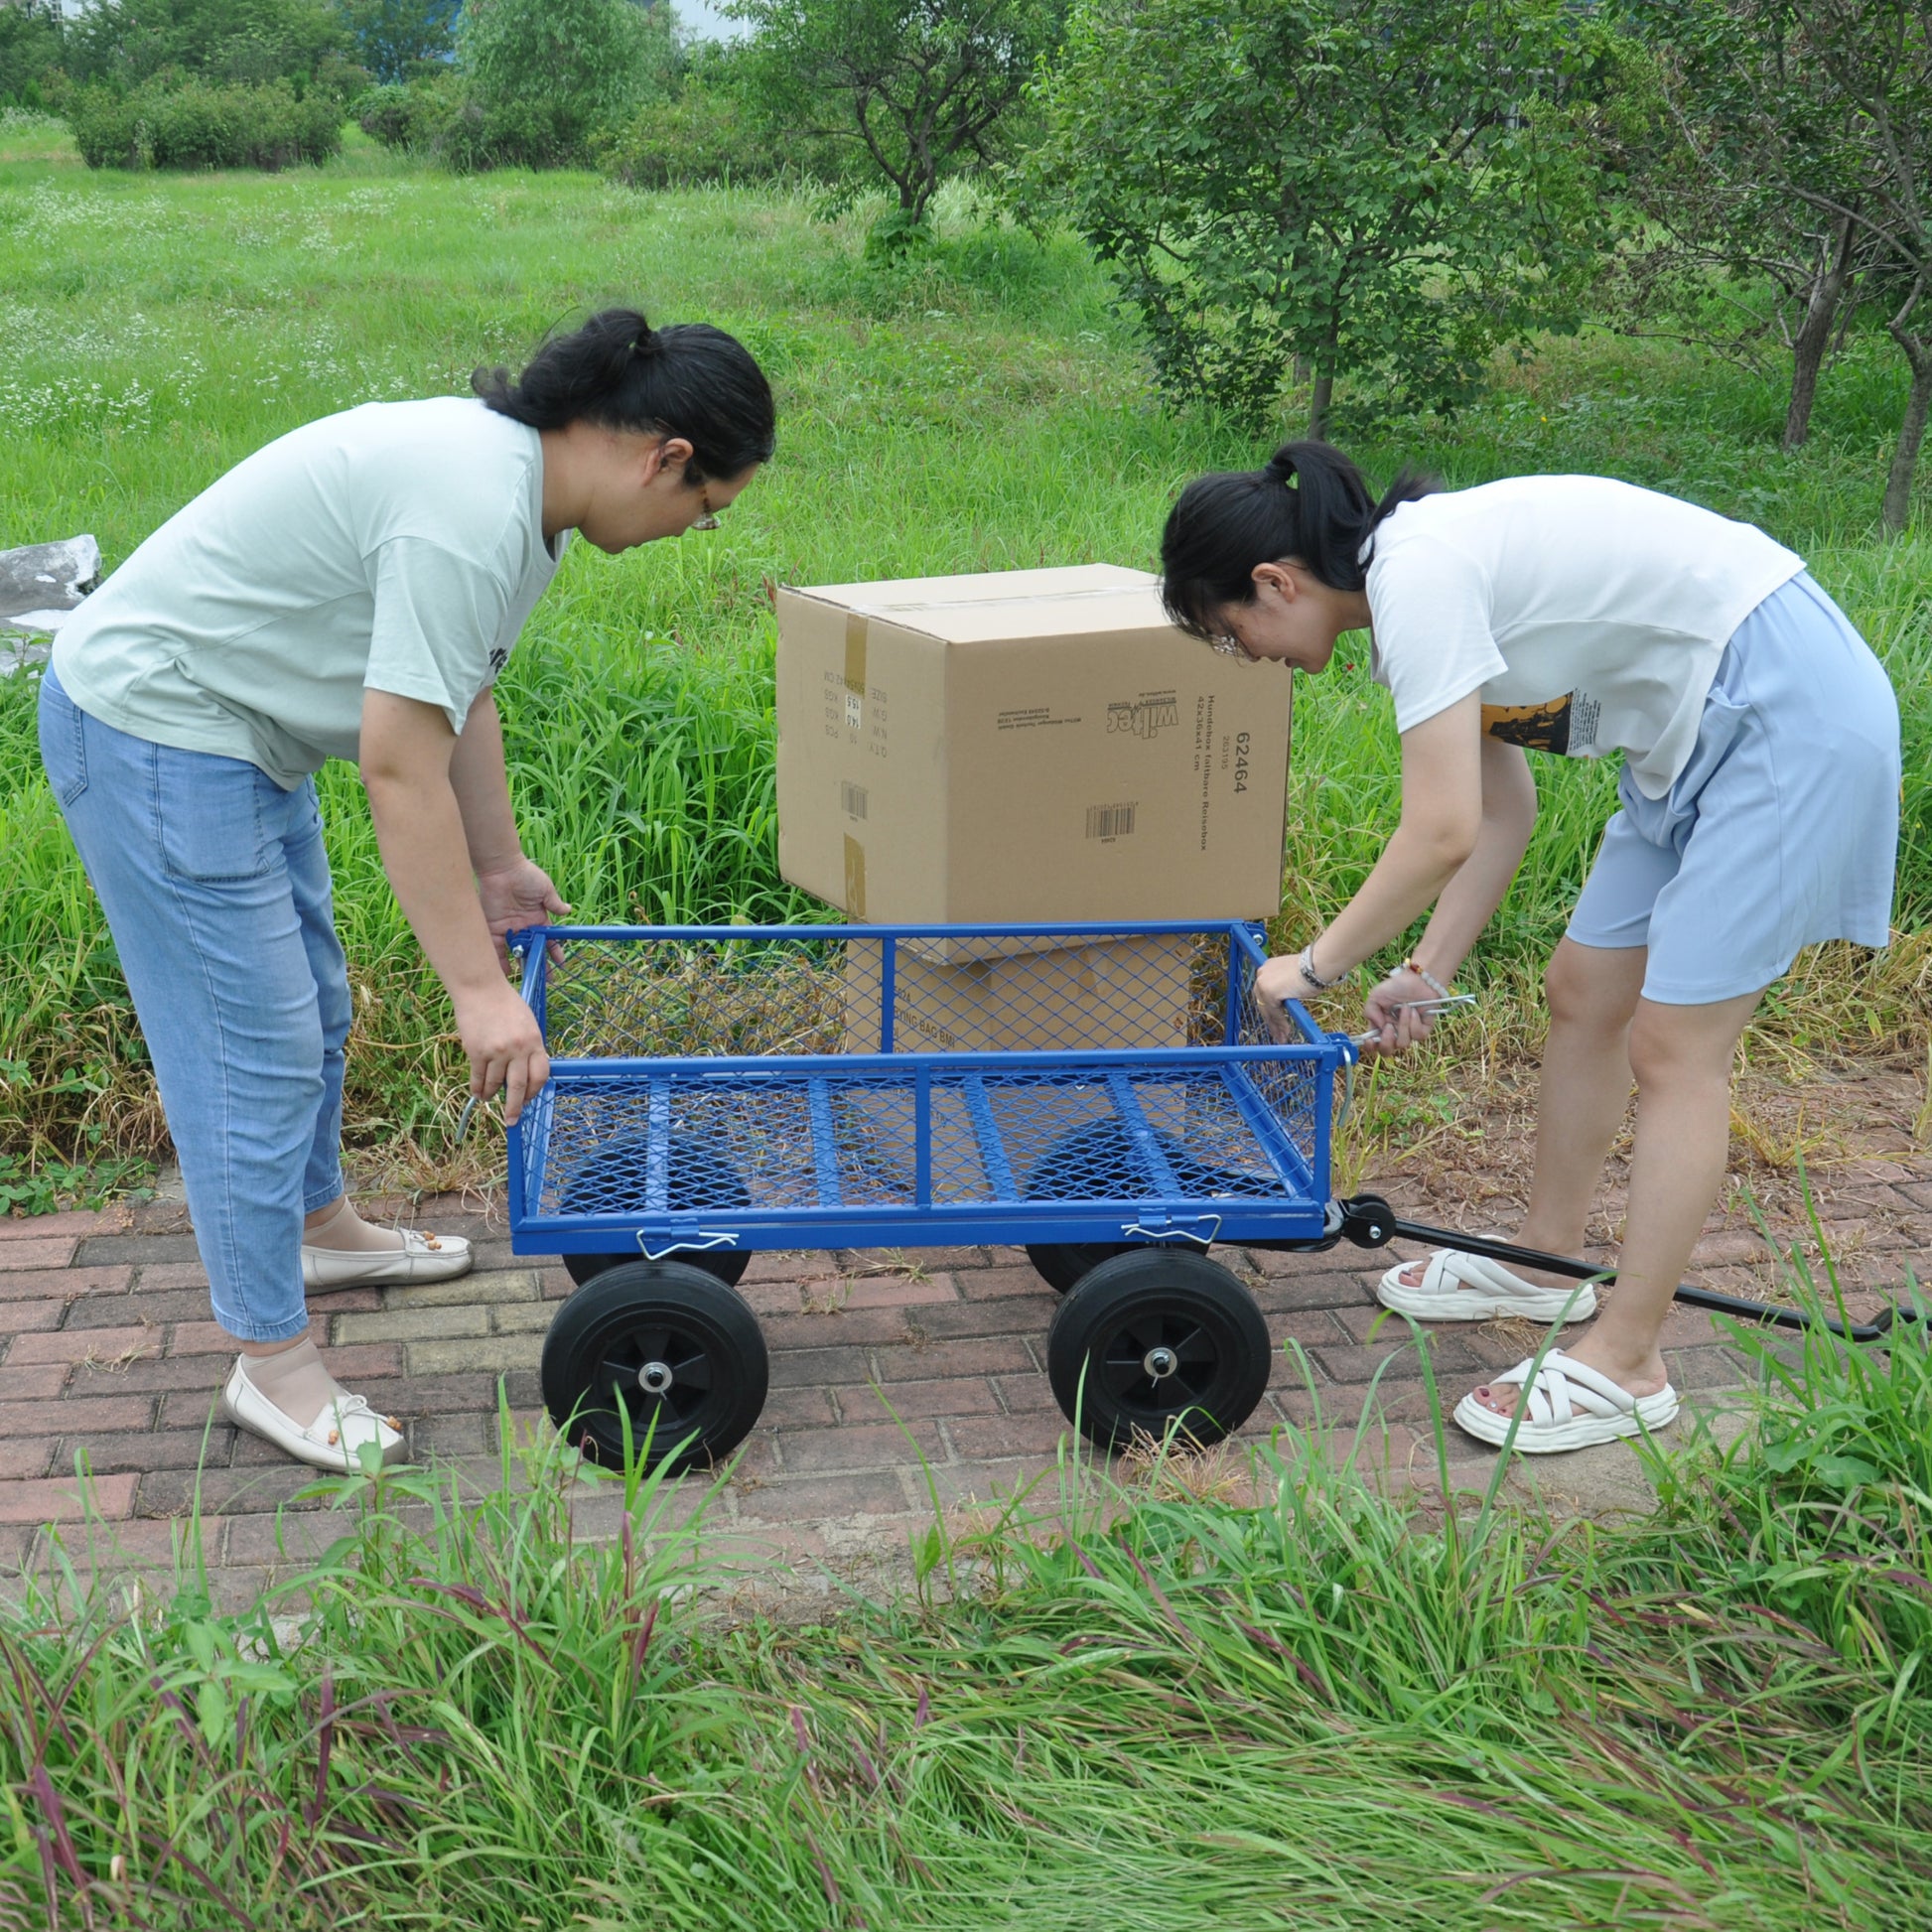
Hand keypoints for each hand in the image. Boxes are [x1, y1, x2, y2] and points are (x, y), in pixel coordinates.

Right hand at [453, 980, 549, 1125]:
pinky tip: (478, 1093)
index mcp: (534, 1041)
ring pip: (495, 1084)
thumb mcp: (527, 1023)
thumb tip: (523, 1074)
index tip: (528, 1099)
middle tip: (512, 1120)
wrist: (481, 989)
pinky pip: (478, 1077)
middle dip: (516, 1107)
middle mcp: (518, 1049)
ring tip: (489, 1100)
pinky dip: (477, 1088)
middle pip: (519, 1087)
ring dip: (492, 1095)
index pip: (541, 1075)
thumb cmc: (506, 1004)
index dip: (534, 1091)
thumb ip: (528, 1047)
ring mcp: (497, 1052)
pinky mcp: (477, 1052)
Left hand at [476, 856, 570, 971]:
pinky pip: (496, 948)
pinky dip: (499, 961)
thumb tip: (568, 911)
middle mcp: (524, 926)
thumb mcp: (544, 890)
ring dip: (521, 966)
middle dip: (539, 964)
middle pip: (532, 950)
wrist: (502, 869)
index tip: (561, 963)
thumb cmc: (525, 876)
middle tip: (545, 980)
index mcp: (537, 918)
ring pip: (515, 952)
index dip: (555, 951)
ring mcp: (508, 928)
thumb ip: (554, 904)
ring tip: (526, 980)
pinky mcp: (493, 928)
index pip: (548, 939)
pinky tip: (504, 973)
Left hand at [1253, 952, 1309, 1043]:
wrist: (1317, 964)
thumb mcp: (1294, 978)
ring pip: (1268, 1010)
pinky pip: (1275, 1013)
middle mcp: (1262, 974)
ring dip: (1276, 1026)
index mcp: (1267, 968)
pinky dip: (1280, 1024)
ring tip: (1282, 1038)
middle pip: (1263, 1003)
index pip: (1265, 993)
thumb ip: (1286, 988)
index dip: (1270, 1008)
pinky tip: (1285, 1033)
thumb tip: (1286, 1001)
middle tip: (1277, 1033)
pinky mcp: (1269, 993)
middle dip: (1272, 1020)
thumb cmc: (1314, 969)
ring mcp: (1263, 984)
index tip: (1275, 1020)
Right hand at [1359, 966, 1440, 1058]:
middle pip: (1387, 1051)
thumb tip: (1378, 1028)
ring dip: (1403, 1024)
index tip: (1370, 1040)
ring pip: (1403, 1043)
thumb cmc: (1397, 986)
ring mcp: (1408, 1032)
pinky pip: (1417, 1036)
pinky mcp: (1423, 1030)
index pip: (1373, 1045)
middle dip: (1386, 1042)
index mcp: (1380, 1026)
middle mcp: (1393, 1032)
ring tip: (1406, 1007)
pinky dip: (1415, 1022)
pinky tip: (1415, 1010)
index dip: (1370, 1047)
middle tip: (1388, 1026)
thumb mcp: (1376, 996)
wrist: (1419, 980)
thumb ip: (1370, 1012)